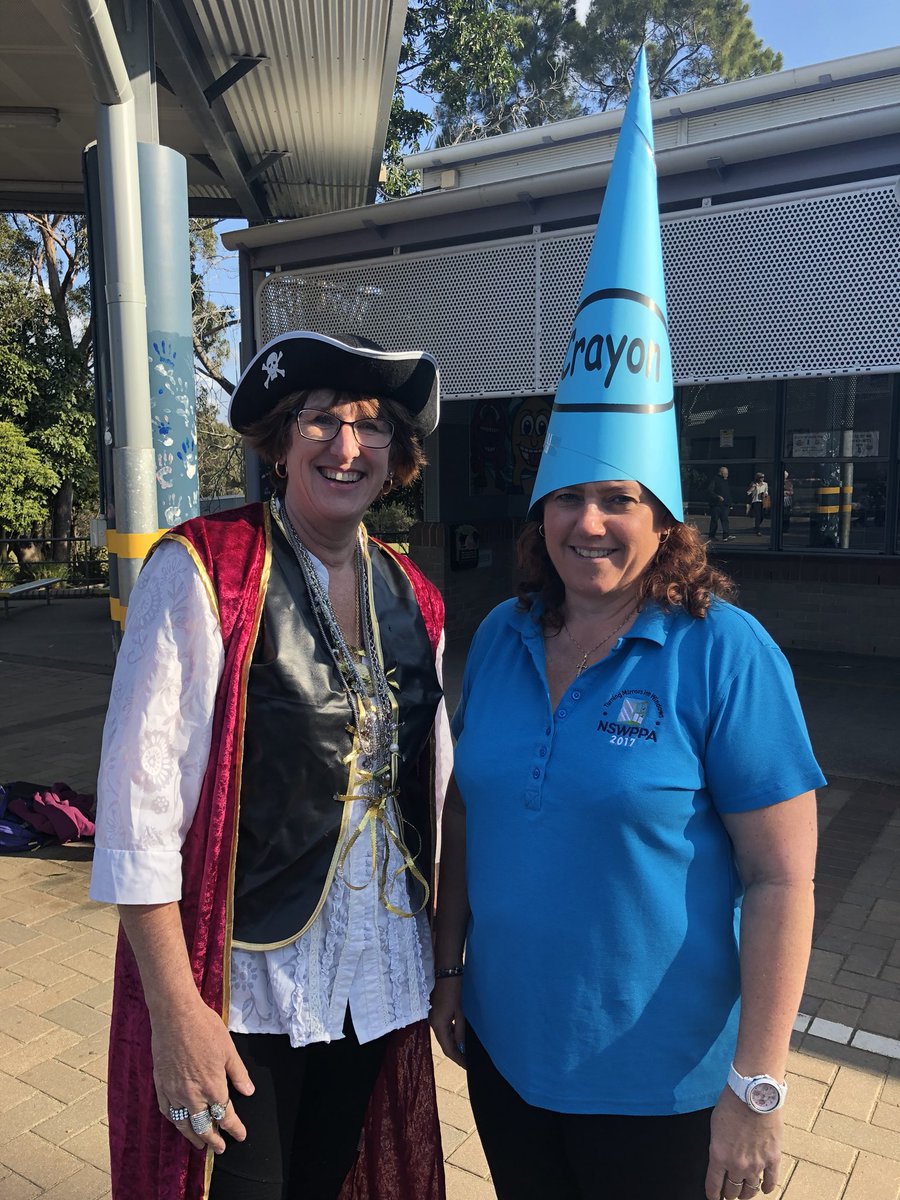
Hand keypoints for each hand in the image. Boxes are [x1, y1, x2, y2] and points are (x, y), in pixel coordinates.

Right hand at [151, 993, 254, 1152]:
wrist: (175, 1016)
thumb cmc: (204, 1028)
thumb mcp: (228, 1049)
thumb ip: (238, 1073)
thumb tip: (248, 1091)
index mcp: (213, 1086)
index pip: (225, 1116)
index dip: (234, 1128)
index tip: (240, 1135)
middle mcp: (192, 1095)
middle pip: (203, 1126)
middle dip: (213, 1139)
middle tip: (220, 1148)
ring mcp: (174, 1092)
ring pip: (183, 1123)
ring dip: (193, 1136)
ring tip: (200, 1145)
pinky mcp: (160, 1085)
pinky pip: (167, 1111)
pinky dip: (174, 1121)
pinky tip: (179, 1123)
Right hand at [429, 977, 466, 1067]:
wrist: (445, 970)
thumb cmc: (454, 989)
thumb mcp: (460, 1011)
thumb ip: (460, 1030)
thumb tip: (461, 1045)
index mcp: (438, 1025)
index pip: (448, 1049)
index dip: (458, 1059)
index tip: (468, 1067)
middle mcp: (433, 1023)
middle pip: (444, 1044)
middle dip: (456, 1054)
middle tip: (468, 1062)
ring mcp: (432, 1017)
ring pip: (443, 1037)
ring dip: (454, 1045)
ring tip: (465, 1052)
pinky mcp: (435, 1012)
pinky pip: (443, 1028)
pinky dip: (451, 1034)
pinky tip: (459, 1036)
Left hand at [706, 1086, 780, 1198]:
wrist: (754, 1094)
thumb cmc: (731, 1104)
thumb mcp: (715, 1126)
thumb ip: (718, 1146)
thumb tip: (722, 1157)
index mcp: (718, 1156)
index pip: (714, 1186)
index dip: (713, 1194)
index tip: (713, 1197)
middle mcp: (737, 1165)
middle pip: (733, 1190)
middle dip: (729, 1194)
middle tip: (729, 1193)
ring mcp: (756, 1164)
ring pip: (751, 1190)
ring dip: (746, 1193)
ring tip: (745, 1193)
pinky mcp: (772, 1159)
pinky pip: (771, 1181)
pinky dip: (767, 1188)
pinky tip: (765, 1189)